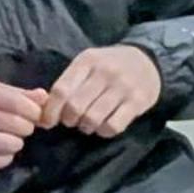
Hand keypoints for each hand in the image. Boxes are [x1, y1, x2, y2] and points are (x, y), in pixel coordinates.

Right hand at [0, 77, 46, 170]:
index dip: (33, 111)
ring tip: (8, 138)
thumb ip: (13, 93)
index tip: (35, 115)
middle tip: (21, 128)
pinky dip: (5, 157)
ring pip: (11, 144)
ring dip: (16, 143)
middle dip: (26, 128)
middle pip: (17, 125)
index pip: (15, 102)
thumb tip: (44, 97)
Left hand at [38, 44, 161, 135]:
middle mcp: (104, 72)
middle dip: (69, 120)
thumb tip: (45, 110)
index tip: (47, 122)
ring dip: (86, 127)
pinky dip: (104, 131)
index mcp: (87, 61)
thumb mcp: (88, 64)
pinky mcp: (137, 102)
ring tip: (88, 124)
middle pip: (75, 107)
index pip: (61, 90)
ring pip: (93, 118)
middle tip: (73, 121)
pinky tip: (104, 126)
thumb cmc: (110, 65)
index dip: (51, 111)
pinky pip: (113, 126)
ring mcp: (123, 87)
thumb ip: (69, 82)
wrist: (148, 61)